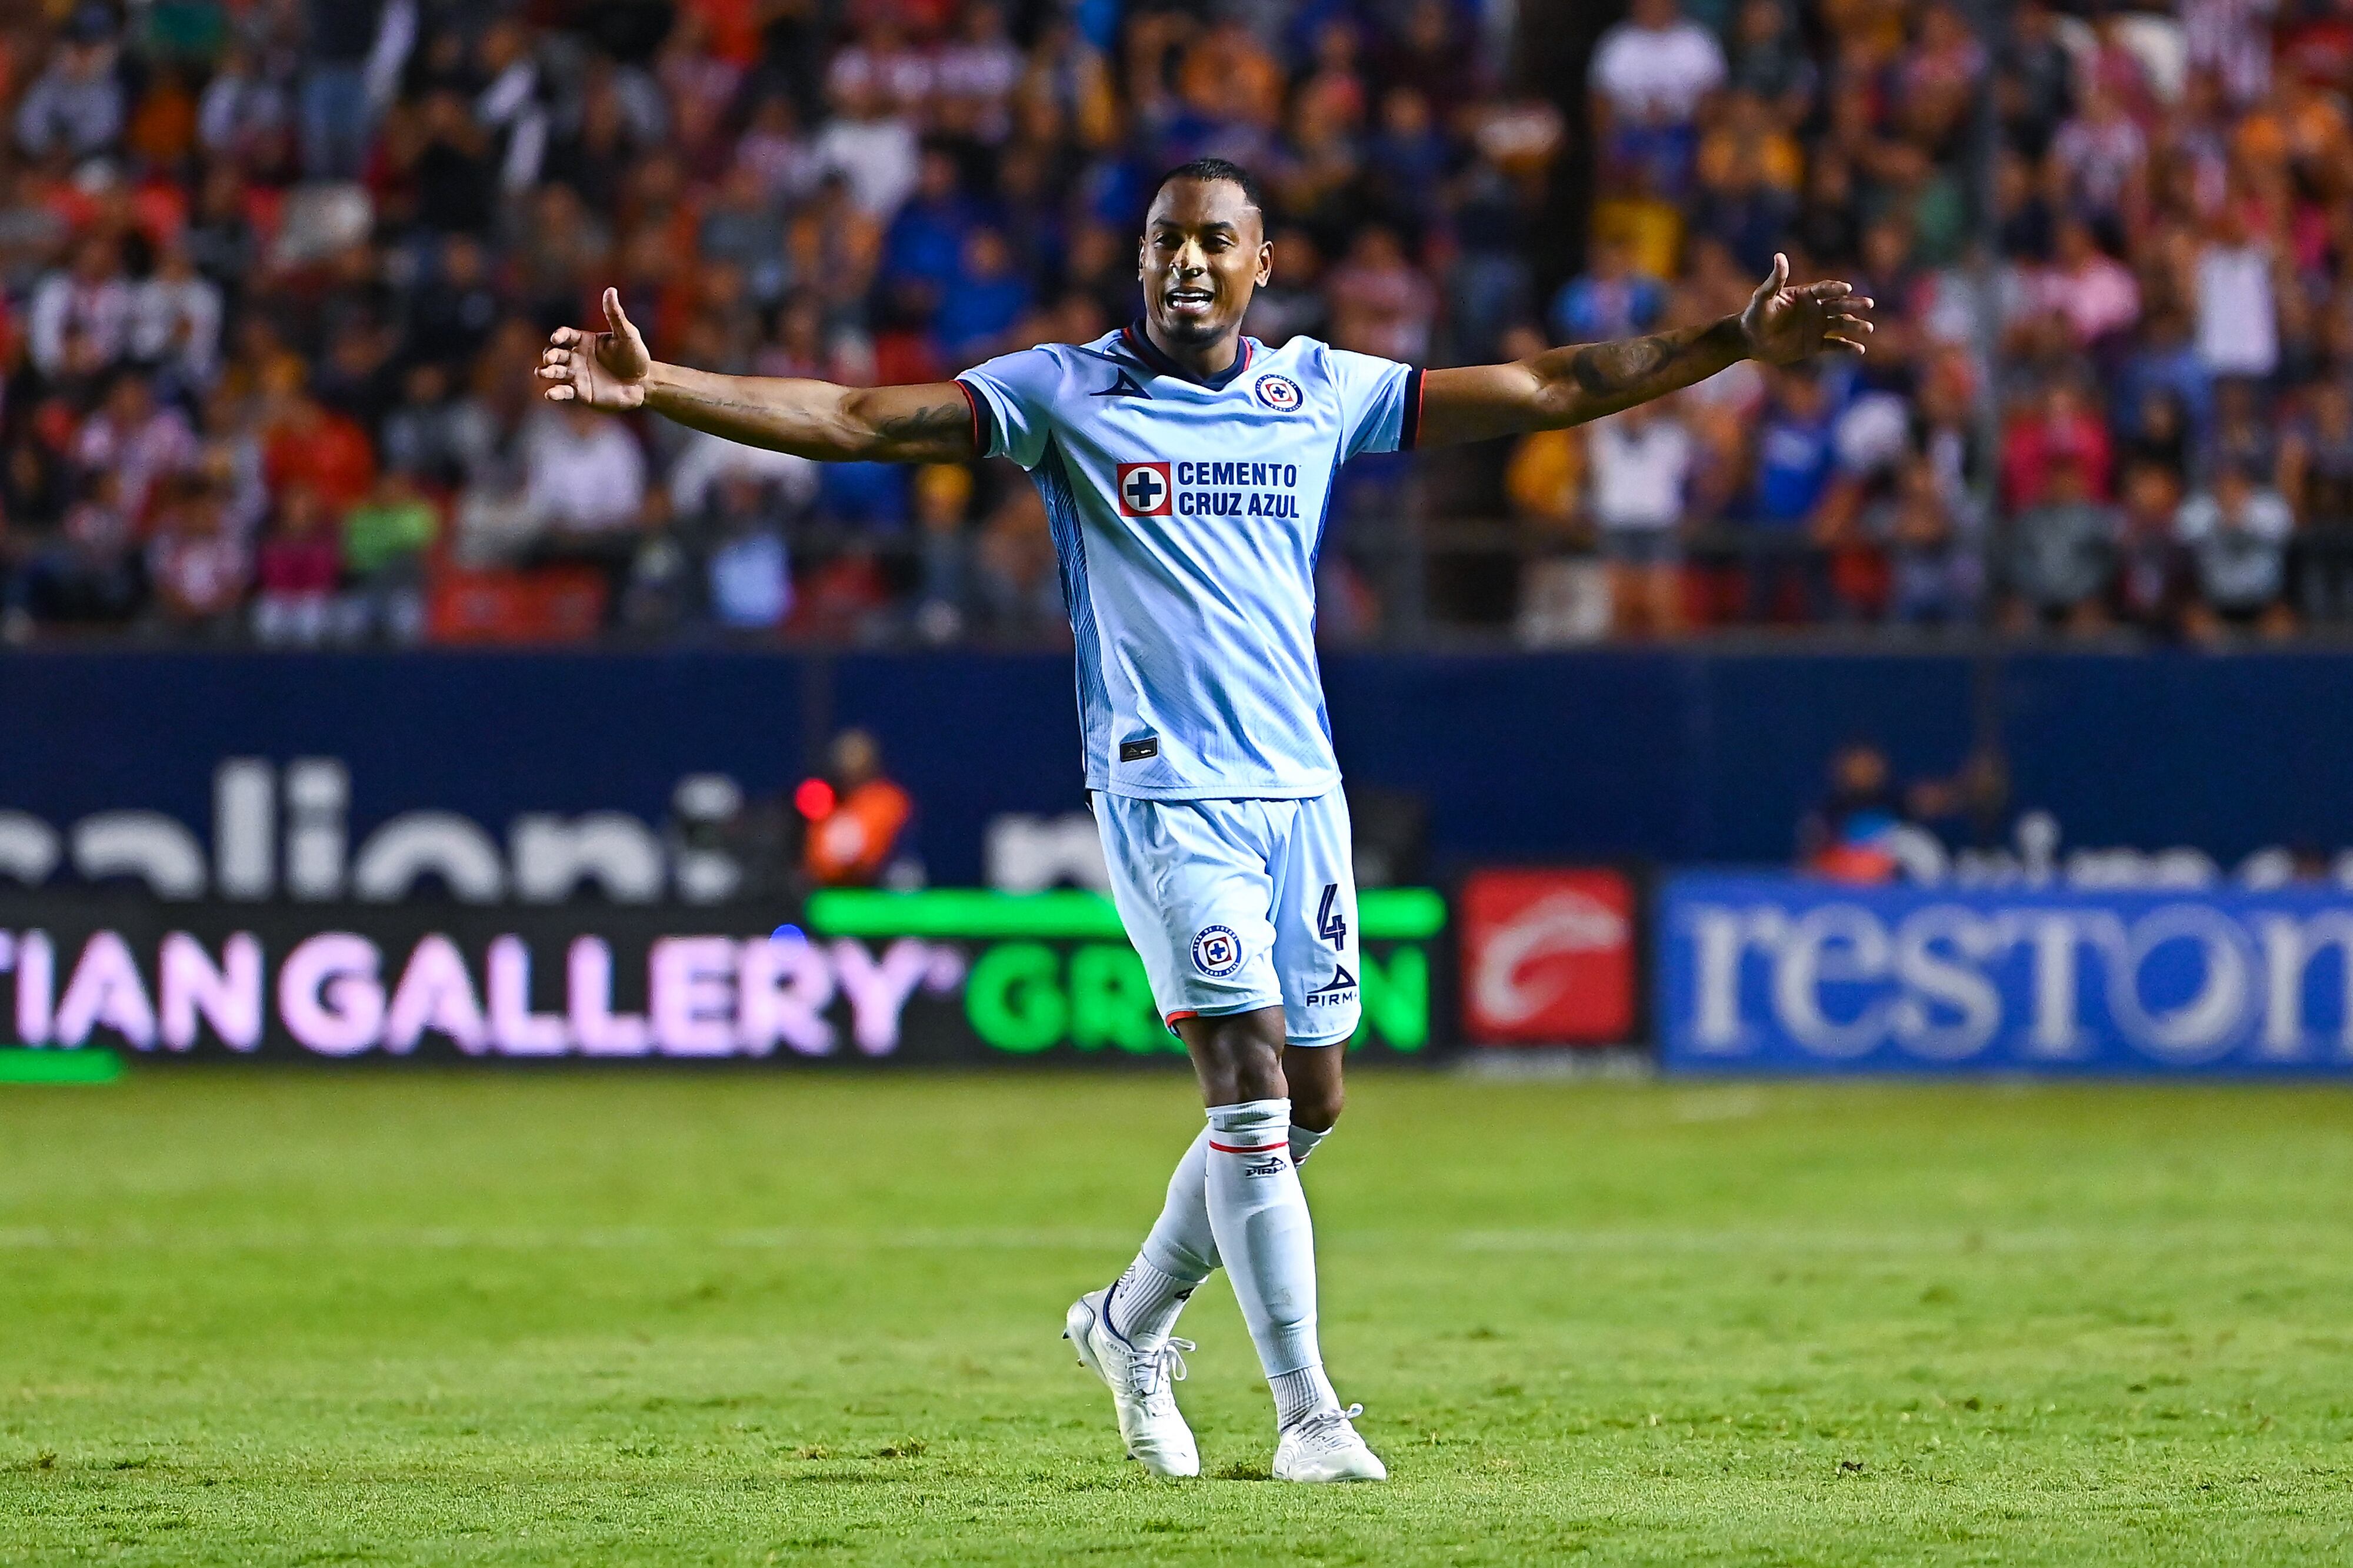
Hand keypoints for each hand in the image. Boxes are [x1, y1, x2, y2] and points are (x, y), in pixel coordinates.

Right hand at [537, 288, 651, 409]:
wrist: (643, 383)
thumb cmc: (635, 356)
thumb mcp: (627, 334)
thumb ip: (615, 315)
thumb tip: (611, 290)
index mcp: (584, 341)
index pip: (565, 335)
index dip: (559, 335)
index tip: (557, 338)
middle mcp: (577, 357)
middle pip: (555, 353)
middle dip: (550, 355)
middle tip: (550, 358)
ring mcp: (577, 375)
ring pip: (555, 372)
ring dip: (547, 371)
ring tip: (542, 372)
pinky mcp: (581, 393)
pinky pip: (564, 392)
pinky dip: (555, 393)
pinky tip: (550, 393)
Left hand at [1739, 254, 1874, 364]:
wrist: (1750, 341)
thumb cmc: (1755, 316)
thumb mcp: (1763, 298)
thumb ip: (1774, 280)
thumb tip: (1779, 256)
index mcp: (1806, 295)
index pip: (1826, 289)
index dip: (1836, 288)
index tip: (1847, 288)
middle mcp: (1815, 309)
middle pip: (1839, 304)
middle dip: (1854, 304)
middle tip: (1868, 304)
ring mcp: (1817, 326)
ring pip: (1841, 324)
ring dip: (1855, 325)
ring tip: (1868, 328)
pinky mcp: (1815, 344)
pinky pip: (1835, 345)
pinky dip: (1847, 347)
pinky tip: (1860, 349)